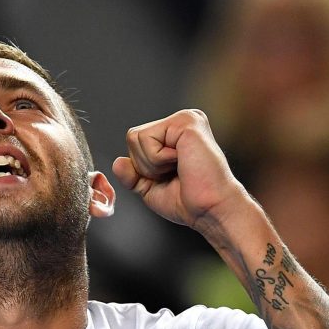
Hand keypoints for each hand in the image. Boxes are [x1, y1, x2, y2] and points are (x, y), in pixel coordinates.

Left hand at [112, 109, 248, 228]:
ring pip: (136, 137)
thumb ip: (132, 175)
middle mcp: (181, 121)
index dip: (143, 168)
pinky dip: (158, 160)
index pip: (135, 142)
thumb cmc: (189, 202)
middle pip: (132, 137)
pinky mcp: (186, 122)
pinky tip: (182, 162)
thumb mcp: (151, 189)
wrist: (210, 210)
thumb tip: (117, 162)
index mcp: (175, 133)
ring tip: (180, 168)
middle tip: (175, 174)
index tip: (171, 177)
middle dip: (145, 165)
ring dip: (152, 164)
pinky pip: (147, 139)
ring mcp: (185, 118)